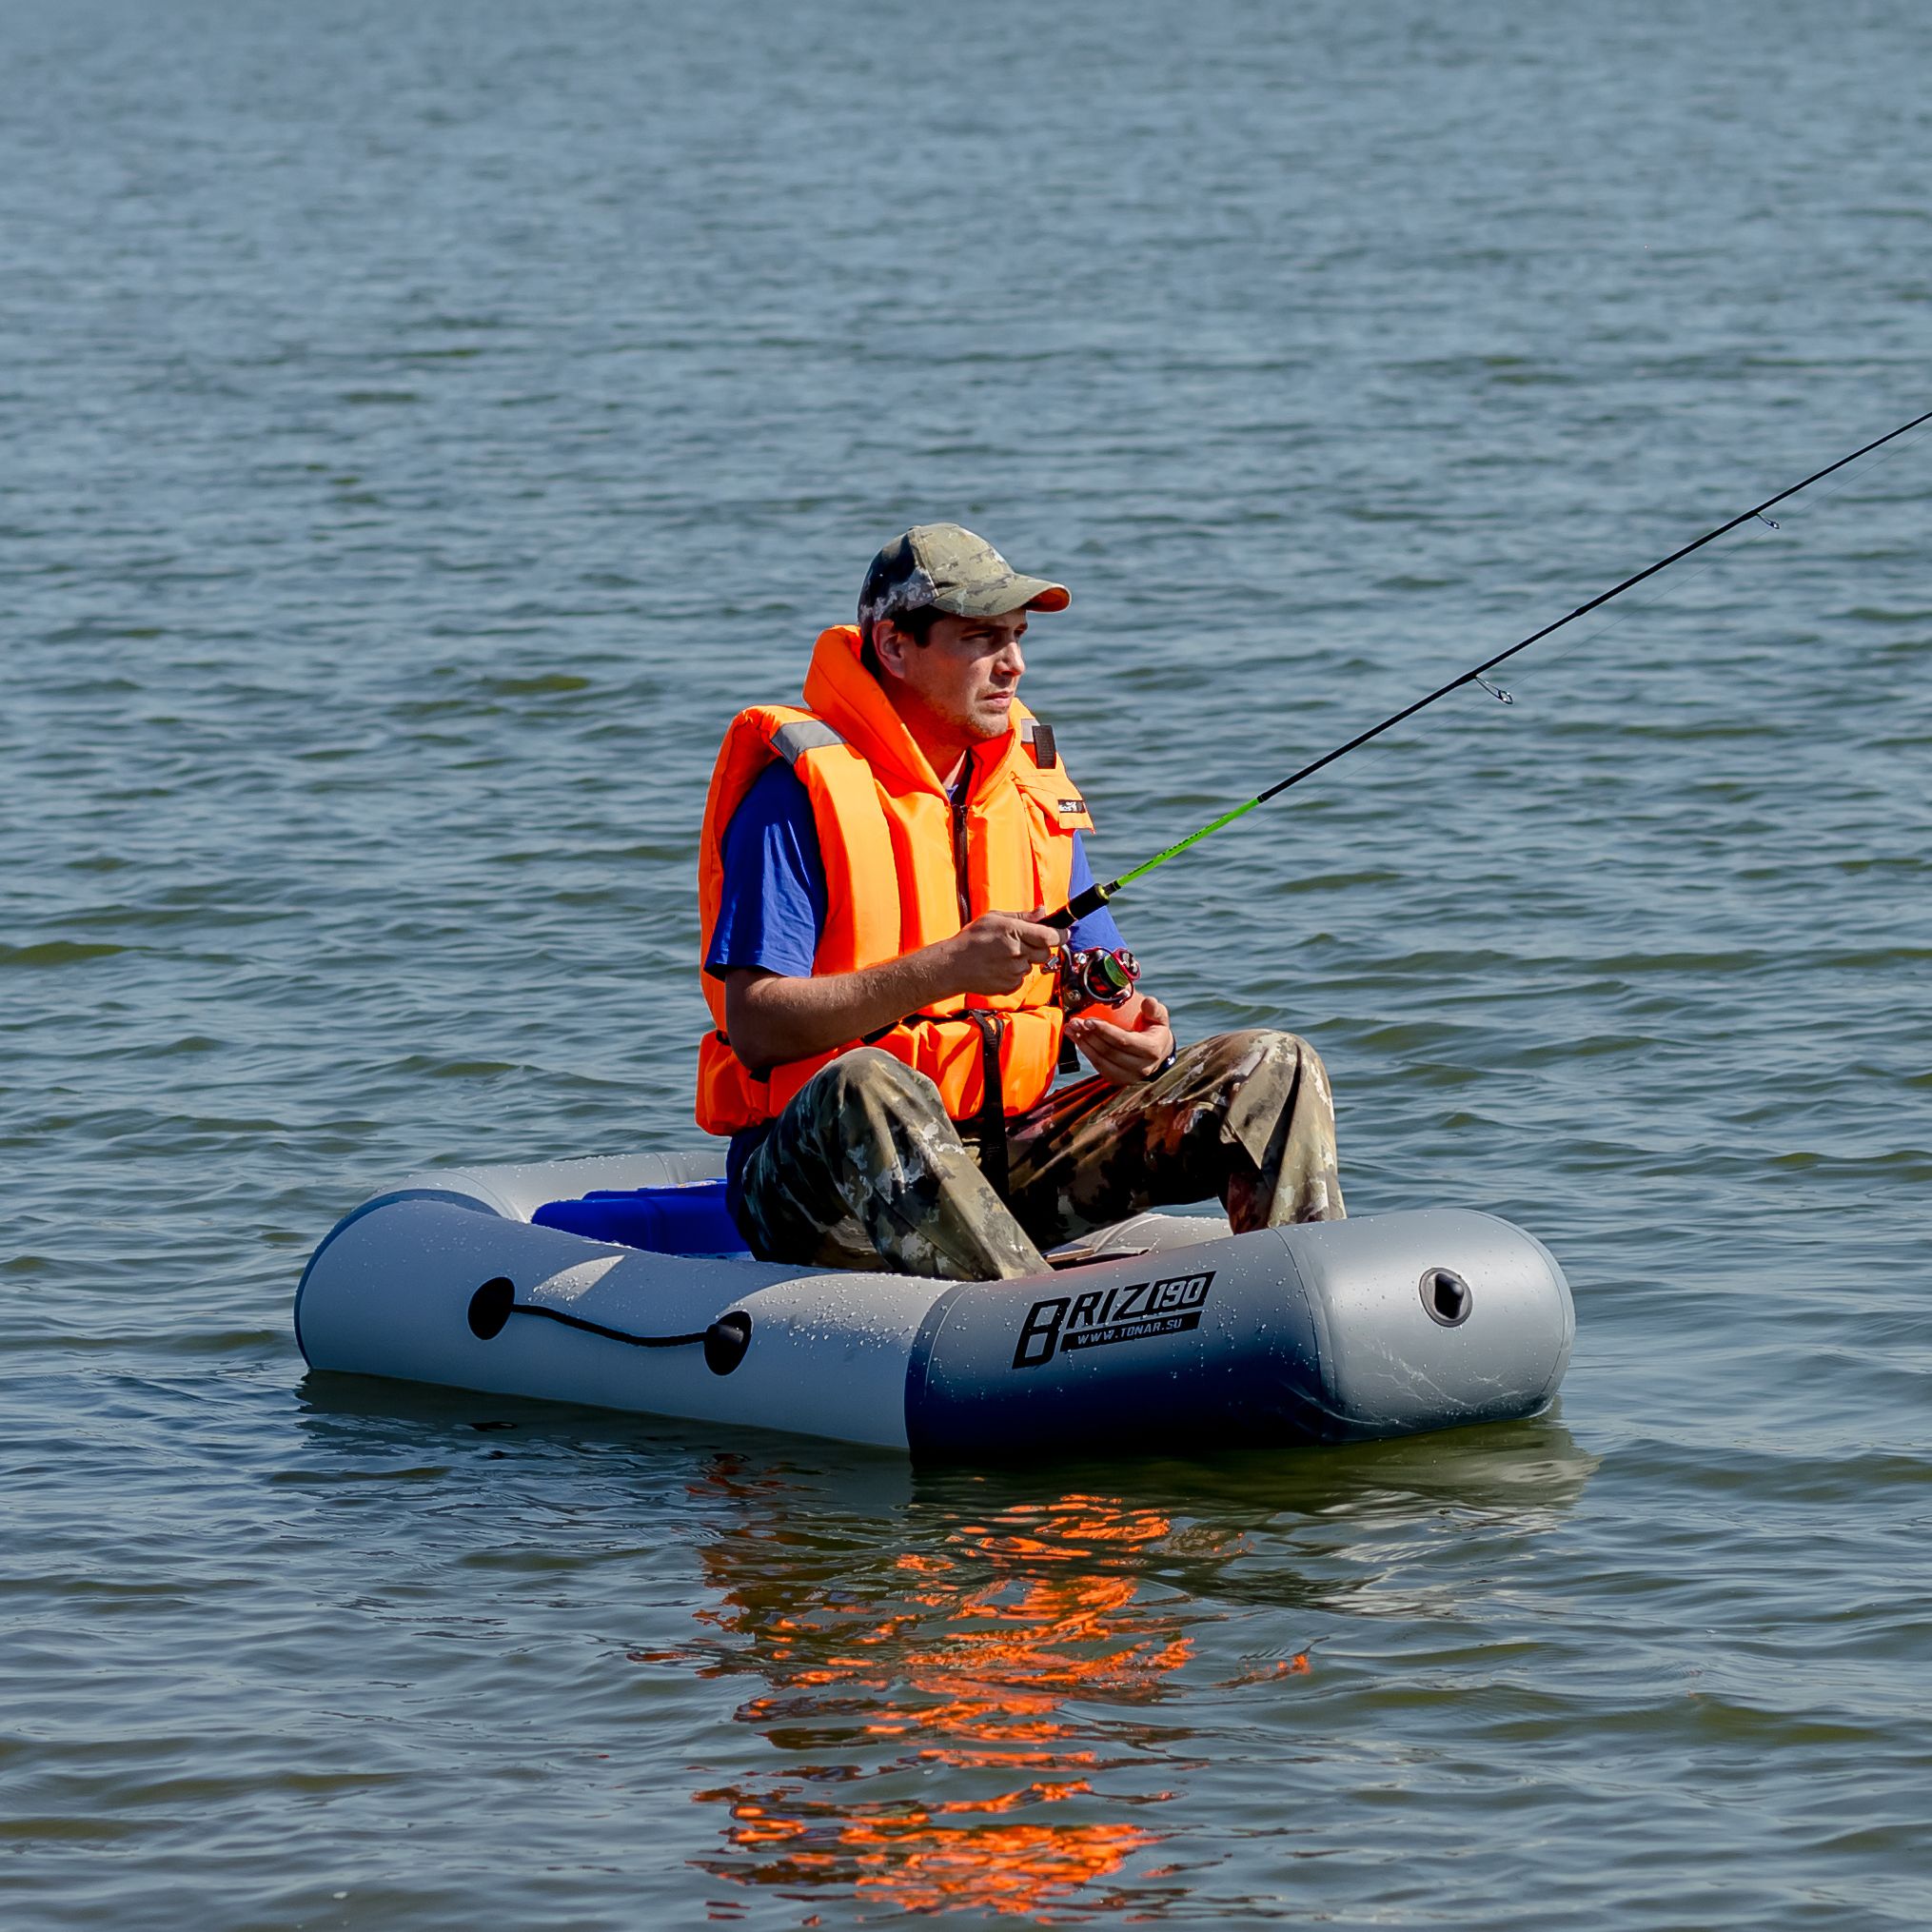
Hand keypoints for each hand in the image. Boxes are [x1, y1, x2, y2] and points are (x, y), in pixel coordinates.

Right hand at [943, 909, 1061, 996]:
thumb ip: (1022, 916)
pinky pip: (1022, 978)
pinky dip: (1015, 973)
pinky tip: (1000, 967)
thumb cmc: (971, 939)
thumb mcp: (994, 918)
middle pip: (1046, 952)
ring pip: (1032, 965)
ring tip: (1003, 955)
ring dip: (1024, 960)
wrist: (953, 966)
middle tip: (1025, 943)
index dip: (1061, 934)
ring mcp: (1014, 972)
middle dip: (1041, 947)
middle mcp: (1016, 953)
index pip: (1050, 936)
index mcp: (1014, 932)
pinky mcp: (1010, 986)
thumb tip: (1043, 911)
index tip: (1063, 933)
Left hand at [1066, 994, 1174, 1085]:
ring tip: (1072, 1028)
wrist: (1159, 1055)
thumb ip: (1155, 1010)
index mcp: (1151, 1049)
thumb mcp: (1160, 1019)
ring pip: (1100, 1060)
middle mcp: (1140, 1067)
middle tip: (1075, 1022)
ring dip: (1083, 1043)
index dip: (1104, 1031)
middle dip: (1089, 1035)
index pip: (1123, 1041)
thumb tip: (1148, 1001)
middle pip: (1108, 1051)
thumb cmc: (1156, 1033)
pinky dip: (1085, 1052)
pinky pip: (1097, 1066)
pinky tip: (1077, 1039)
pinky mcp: (1117, 1080)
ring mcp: (1128, 1076)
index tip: (1089, 1021)